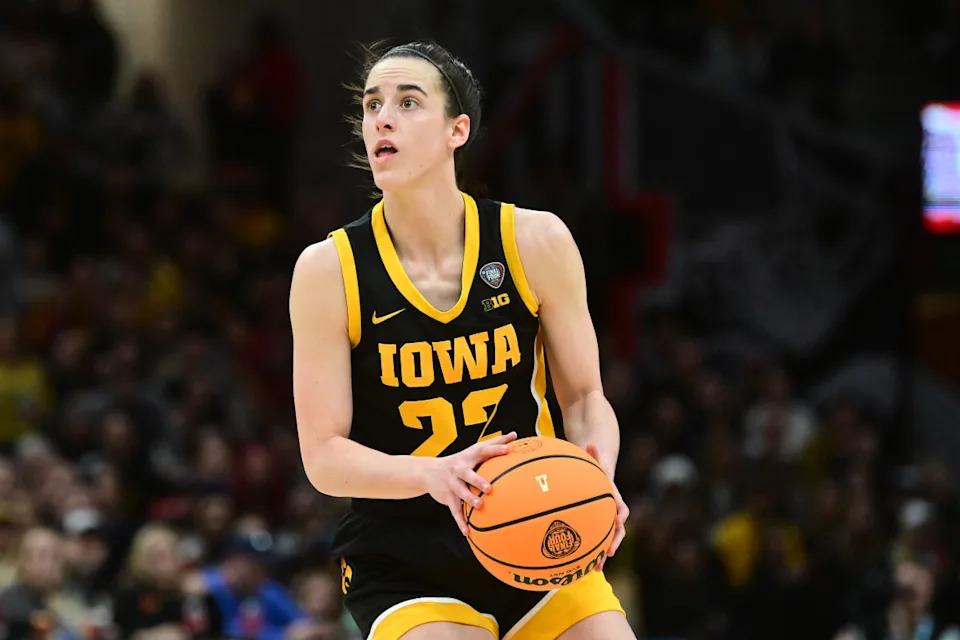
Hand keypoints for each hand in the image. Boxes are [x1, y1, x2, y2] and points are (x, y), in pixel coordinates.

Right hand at [422, 432, 517, 534]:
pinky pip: (454, 511)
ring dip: (469, 500)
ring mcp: (452, 483)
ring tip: (480, 506)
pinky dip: (460, 522)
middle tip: (490, 488)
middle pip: (467, 473)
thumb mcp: (474, 450)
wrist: (428, 471)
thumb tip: (515, 434)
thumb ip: (494, 443)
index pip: (482, 450)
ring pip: (460, 492)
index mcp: (468, 456)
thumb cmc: (460, 460)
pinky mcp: (447, 497)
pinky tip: (467, 532)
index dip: (495, 449)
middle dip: (477, 480)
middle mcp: (459, 469)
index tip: (508, 449)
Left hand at [585, 443, 628, 567]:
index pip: (621, 507)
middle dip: (613, 542)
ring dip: (602, 553)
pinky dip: (588, 549)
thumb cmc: (597, 463)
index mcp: (613, 496)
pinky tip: (576, 562)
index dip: (619, 516)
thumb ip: (594, 453)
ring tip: (594, 570)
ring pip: (606, 538)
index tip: (617, 524)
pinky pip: (594, 537)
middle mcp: (612, 509)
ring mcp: (606, 516)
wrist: (603, 467)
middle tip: (607, 555)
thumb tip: (590, 442)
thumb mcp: (596, 457)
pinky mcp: (597, 521)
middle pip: (617, 529)